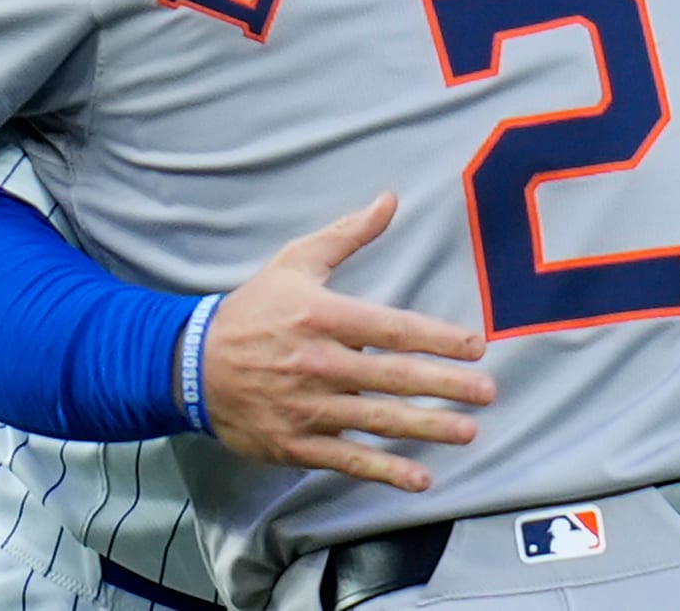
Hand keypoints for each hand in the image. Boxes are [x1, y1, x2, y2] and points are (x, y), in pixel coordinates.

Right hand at [202, 193, 494, 491]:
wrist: (191, 365)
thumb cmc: (253, 310)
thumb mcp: (296, 262)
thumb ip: (347, 234)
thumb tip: (390, 200)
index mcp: (322, 317)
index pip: (392, 328)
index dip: (438, 338)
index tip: (476, 345)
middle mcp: (319, 363)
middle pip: (394, 376)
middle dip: (446, 386)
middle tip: (487, 392)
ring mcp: (308, 408)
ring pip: (378, 421)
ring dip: (427, 428)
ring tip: (467, 431)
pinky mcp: (296, 444)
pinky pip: (348, 459)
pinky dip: (385, 471)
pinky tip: (419, 479)